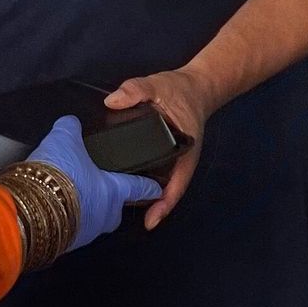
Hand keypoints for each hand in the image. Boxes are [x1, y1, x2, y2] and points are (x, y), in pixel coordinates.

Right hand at [25, 115, 159, 252]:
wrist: (30, 209)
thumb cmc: (57, 177)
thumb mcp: (64, 139)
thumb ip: (72, 128)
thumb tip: (71, 124)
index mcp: (114, 191)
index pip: (140, 188)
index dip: (149, 186)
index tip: (157, 188)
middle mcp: (105, 215)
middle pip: (115, 208)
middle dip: (109, 199)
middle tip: (98, 185)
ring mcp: (86, 232)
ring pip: (92, 219)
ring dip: (84, 207)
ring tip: (68, 192)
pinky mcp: (65, 242)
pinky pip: (71, 228)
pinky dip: (65, 216)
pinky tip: (52, 204)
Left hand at [103, 68, 215, 226]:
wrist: (195, 86)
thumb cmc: (180, 89)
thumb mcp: (159, 84)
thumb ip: (137, 89)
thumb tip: (113, 101)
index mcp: (184, 149)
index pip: (176, 184)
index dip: (164, 204)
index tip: (150, 221)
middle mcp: (177, 159)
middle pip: (163, 189)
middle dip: (146, 203)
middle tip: (121, 212)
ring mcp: (168, 157)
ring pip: (156, 183)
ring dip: (141, 194)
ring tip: (115, 204)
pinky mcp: (158, 152)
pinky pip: (148, 170)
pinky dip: (136, 179)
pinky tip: (117, 182)